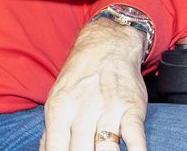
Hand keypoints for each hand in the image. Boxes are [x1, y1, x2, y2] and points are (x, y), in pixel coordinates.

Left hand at [42, 17, 149, 150]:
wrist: (107, 45)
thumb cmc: (80, 77)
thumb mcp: (58, 98)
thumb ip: (51, 130)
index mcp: (59, 109)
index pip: (55, 148)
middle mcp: (82, 110)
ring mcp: (108, 109)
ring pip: (106, 149)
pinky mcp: (132, 109)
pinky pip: (135, 138)